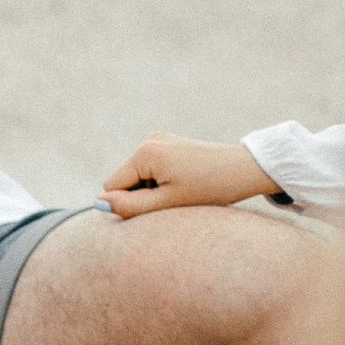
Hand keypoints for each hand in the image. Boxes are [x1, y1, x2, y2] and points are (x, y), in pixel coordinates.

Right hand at [100, 133, 280, 216]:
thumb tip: (98, 204)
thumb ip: (130, 206)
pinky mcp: (168, 142)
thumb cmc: (211, 188)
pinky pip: (149, 167)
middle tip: (173, 199)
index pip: (111, 185)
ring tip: (182, 190)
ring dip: (152, 188)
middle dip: (141, 194)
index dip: (129, 202)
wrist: (247, 170)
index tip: (159, 204)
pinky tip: (184, 181)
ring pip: (136, 175)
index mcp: (145, 153)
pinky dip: (161, 179)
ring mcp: (158, 139)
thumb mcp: (168, 203)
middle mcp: (148, 140)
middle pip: (123, 179)